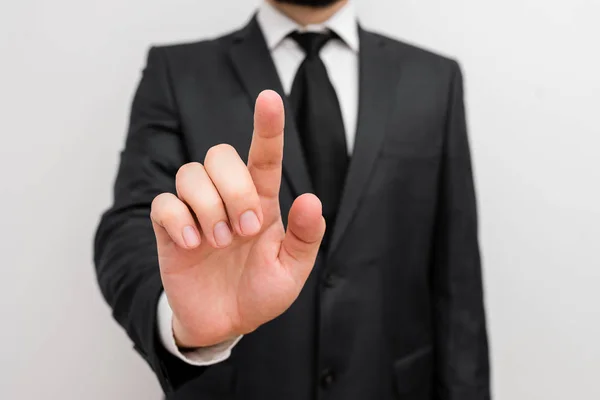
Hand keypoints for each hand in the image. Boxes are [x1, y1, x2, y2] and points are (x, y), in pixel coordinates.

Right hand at [150, 90, 325, 347]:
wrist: (223, 322)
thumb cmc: (259, 292)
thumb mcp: (291, 271)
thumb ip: (304, 237)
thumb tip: (312, 199)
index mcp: (261, 202)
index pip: (264, 156)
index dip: (267, 127)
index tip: (270, 98)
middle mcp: (227, 198)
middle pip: (220, 155)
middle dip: (234, 189)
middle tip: (245, 231)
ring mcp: (196, 211)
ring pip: (190, 173)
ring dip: (208, 207)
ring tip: (219, 242)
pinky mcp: (170, 229)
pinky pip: (163, 203)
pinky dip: (179, 220)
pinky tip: (193, 245)